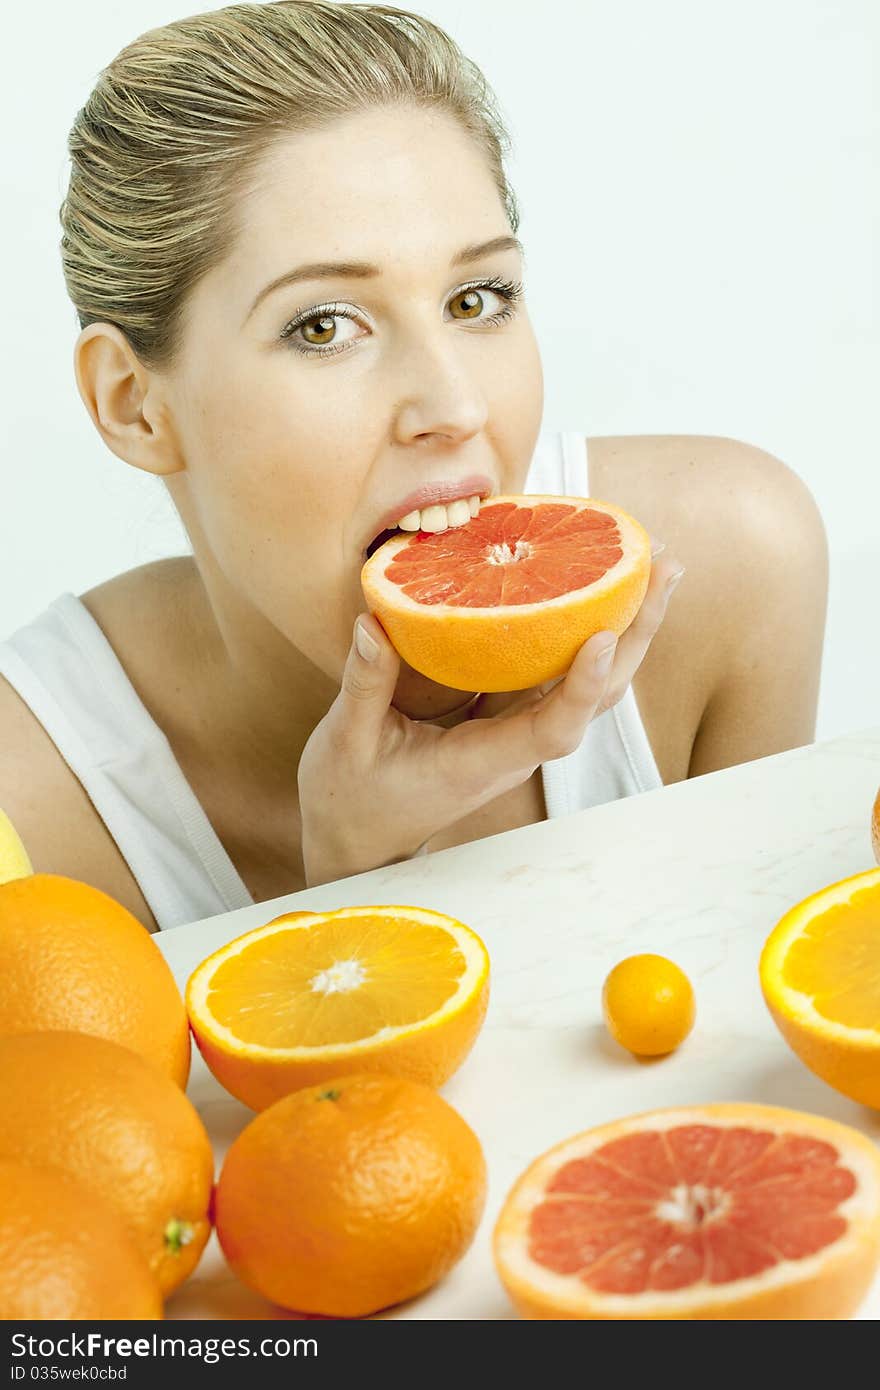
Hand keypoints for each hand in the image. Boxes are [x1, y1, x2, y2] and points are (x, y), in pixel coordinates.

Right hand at [298, 541, 684, 884]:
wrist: (359, 838)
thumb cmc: (351, 799)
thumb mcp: (345, 742)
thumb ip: (363, 683)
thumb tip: (374, 622)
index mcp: (480, 762)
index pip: (551, 731)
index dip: (582, 687)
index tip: (603, 636)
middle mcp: (514, 749)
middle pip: (595, 696)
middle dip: (636, 632)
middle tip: (666, 564)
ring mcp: (516, 734)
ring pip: (587, 684)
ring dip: (625, 626)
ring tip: (653, 564)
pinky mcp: (506, 717)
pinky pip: (558, 674)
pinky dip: (581, 629)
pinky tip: (588, 585)